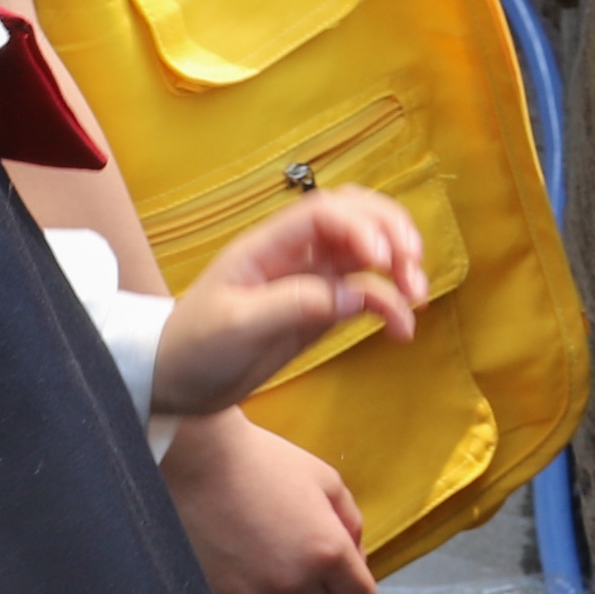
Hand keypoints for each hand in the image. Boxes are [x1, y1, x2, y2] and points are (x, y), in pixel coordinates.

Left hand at [158, 189, 426, 415]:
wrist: (178, 381)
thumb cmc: (195, 345)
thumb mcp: (239, 324)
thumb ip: (296, 304)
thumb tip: (356, 293)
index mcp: (269, 245)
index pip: (326, 212)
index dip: (361, 226)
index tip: (382, 262)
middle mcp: (297, 253)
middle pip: (358, 216)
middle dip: (392, 233)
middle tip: (411, 268)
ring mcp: (313, 278)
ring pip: (370, 252)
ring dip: (400, 266)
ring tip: (416, 297)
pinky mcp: (324, 308)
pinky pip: (368, 294)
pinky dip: (391, 305)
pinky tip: (401, 330)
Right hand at [162, 408, 376, 593]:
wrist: (198, 459)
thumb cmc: (264, 462)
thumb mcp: (324, 480)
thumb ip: (350, 521)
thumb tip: (356, 559)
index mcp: (329, 552)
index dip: (352, 588)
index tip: (337, 576)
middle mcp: (296, 583)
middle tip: (303, 577)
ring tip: (272, 588)